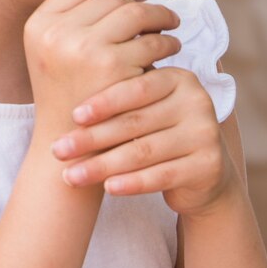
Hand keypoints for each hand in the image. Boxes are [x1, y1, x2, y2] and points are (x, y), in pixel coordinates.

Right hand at [23, 0, 181, 134]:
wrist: (72, 148)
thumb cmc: (68, 94)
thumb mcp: (52, 49)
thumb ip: (64, 7)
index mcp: (38, 24)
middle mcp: (56, 33)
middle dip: (140, 1)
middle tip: (161, 13)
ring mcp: (84, 49)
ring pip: (135, 13)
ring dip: (160, 18)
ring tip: (171, 28)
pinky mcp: (114, 67)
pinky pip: (151, 41)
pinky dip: (167, 42)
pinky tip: (172, 51)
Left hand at [50, 65, 240, 216]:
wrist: (204, 173)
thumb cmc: (161, 134)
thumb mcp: (145, 109)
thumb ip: (121, 95)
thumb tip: (64, 86)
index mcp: (180, 79)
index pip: (137, 88)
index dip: (104, 102)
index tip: (72, 116)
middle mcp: (198, 102)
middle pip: (136, 122)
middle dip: (93, 138)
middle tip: (59, 150)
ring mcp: (206, 134)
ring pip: (145, 151)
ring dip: (103, 165)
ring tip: (71, 175)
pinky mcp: (208, 165)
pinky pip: (162, 175)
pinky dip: (132, 183)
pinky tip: (107, 188)